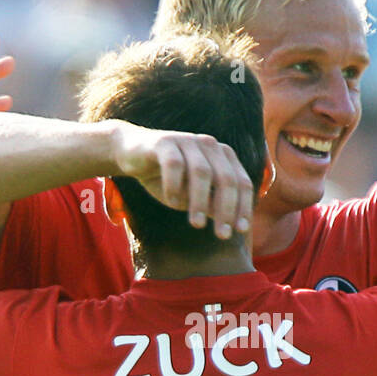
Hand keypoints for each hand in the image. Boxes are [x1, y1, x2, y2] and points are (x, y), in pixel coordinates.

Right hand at [108, 121, 252, 238]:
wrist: (133, 155)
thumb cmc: (169, 178)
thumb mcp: (193, 196)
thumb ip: (213, 205)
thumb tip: (234, 226)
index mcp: (223, 156)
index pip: (241, 182)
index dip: (243, 207)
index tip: (241, 231)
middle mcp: (210, 145)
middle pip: (226, 178)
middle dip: (226, 208)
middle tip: (222, 235)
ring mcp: (188, 140)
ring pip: (201, 172)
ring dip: (200, 201)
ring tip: (197, 224)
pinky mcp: (165, 142)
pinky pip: (173, 164)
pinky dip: (174, 186)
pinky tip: (172, 202)